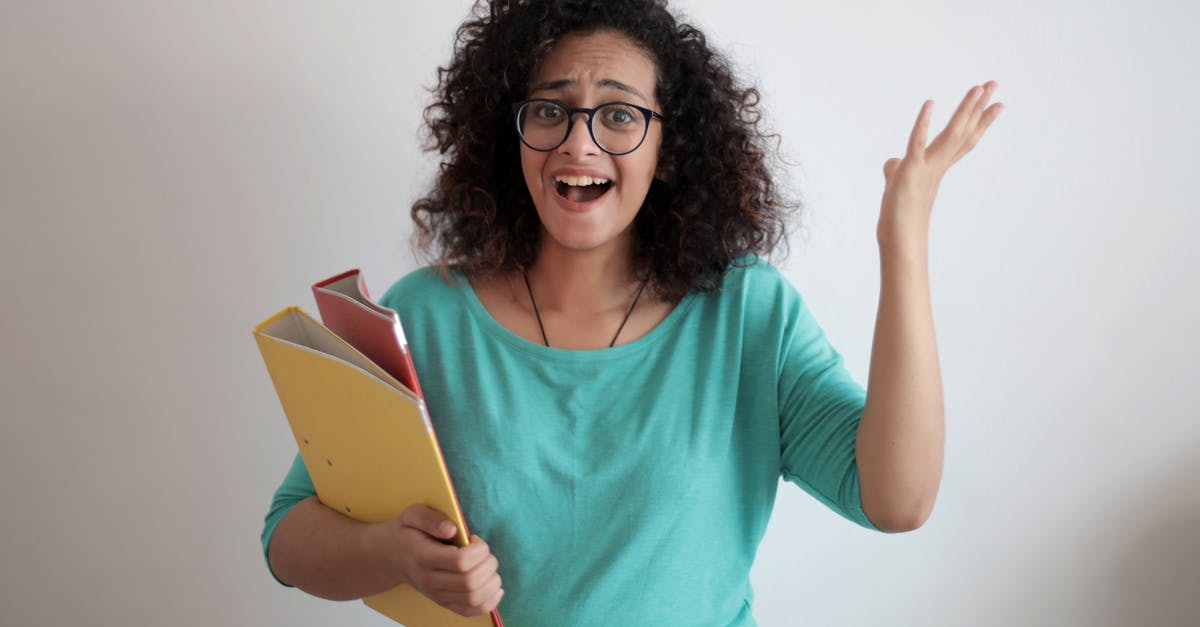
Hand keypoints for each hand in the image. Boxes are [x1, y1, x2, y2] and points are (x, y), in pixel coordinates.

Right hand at [373, 503, 503, 616]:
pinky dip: (489, 602)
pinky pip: (471, 611)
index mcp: (423, 558)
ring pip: (474, 599)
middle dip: (488, 564)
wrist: (392, 557)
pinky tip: (494, 587)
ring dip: (492, 582)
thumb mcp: (412, 514)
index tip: (474, 539)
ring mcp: (437, 596)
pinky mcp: (444, 603)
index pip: (461, 562)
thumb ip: (430, 518)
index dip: (478, 550)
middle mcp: (429, 581)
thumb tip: (452, 529)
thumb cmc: (408, 532)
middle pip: (470, 582)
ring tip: (488, 566)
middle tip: (484, 552)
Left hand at [878, 81, 1003, 248]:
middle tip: (995, 84)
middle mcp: (938, 164)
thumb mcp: (897, 184)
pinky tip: (930, 103)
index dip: (980, 121)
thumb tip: (891, 163)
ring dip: (965, 109)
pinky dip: (922, 123)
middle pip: (963, 131)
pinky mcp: (911, 169)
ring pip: (951, 133)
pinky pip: (917, 142)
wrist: (899, 237)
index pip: (964, 139)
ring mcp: (927, 166)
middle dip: (979, 106)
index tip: (997, 104)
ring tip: (979, 87)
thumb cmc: (899, 214)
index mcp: (938, 166)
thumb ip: (896, 169)